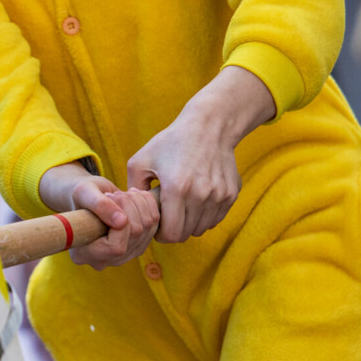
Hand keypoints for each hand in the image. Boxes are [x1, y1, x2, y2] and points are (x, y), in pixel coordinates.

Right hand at [38, 163, 159, 270]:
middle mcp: (105, 261)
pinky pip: (154, 225)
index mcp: (84, 254)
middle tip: (114, 194)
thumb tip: (122, 221)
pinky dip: (148, 205)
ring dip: (139, 203)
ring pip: (148, 229)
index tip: (110, 200)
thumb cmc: (80, 196)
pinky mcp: (137, 246)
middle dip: (129, 206)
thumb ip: (99, 206)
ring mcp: (123, 256)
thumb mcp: (83, 193)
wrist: (88, 199)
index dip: (122, 223)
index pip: (116, 247)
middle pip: (135, 235)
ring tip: (122, 194)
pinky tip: (134, 196)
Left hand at [128, 66, 274, 242]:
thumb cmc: (171, 142)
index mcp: (177, 189)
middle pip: (186, 234)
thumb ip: (132, 190)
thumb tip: (130, 212)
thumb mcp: (141, 160)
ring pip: (201, 228)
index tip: (157, 224)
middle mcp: (201, 195)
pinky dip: (204, 215)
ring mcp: (219, 196)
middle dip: (173, 229)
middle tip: (167, 214)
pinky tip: (195, 199)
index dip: (160, 234)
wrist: (210, 126)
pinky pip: (215, 219)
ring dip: (189, 223)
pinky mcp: (231, 194)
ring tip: (181, 205)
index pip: (171, 234)